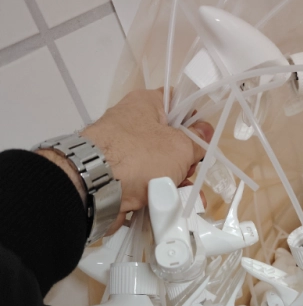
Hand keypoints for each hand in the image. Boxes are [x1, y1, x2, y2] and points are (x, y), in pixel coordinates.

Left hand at [80, 89, 212, 218]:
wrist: (94, 187)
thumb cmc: (140, 156)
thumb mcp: (180, 146)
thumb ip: (197, 142)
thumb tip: (204, 134)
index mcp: (145, 103)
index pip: (176, 102)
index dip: (194, 118)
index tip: (204, 137)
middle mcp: (132, 124)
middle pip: (170, 138)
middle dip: (186, 158)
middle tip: (191, 169)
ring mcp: (123, 152)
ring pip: (160, 164)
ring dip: (176, 180)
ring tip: (186, 194)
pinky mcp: (118, 177)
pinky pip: (146, 182)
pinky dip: (159, 193)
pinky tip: (173, 204)